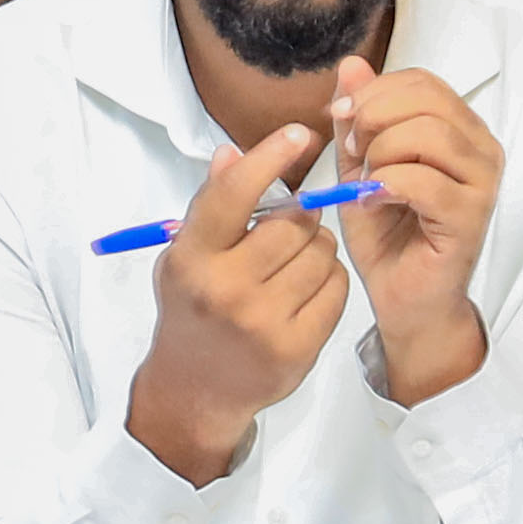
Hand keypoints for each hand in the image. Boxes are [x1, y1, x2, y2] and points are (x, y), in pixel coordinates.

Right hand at [125, 125, 355, 482]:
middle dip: (300, 216)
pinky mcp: (297, 347)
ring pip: (322, 252)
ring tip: (293, 265)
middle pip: (293, 221)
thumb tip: (232, 152)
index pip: (234, 193)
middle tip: (288, 229)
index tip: (299, 132)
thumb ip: (211, 206)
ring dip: (317, 249)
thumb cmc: (192, 310)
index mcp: (192, 258)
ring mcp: (263, 321)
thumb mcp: (184, 256)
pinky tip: (306, 291)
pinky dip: (330, 281)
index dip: (270, 156)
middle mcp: (225, 288)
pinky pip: (338, 287)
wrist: (194, 391)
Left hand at [326, 59, 503, 405]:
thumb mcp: (360, 166)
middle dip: (374, 119)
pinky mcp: (471, 216)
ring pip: (427, 135)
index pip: (421, 81)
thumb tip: (350, 64)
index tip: (341, 118)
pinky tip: (373, 204)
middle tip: (352, 155)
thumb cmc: (387, 235)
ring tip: (364, 185)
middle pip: (426, 99)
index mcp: (460, 129)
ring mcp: (482, 182)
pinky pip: (424, 182)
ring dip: (380, 155)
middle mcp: (482, 149)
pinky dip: (387, 187)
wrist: (403, 300)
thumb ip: (358, 118)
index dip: (374, 92)